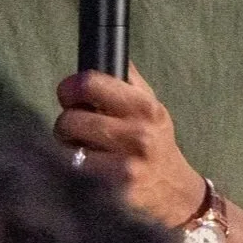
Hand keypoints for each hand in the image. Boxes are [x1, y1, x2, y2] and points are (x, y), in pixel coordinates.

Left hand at [54, 63, 204, 226]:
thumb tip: (103, 49)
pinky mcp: (115, 193)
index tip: (69, 94)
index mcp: (144, 107)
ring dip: (68, 149)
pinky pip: (74, 174)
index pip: (90, 83)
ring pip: (68, 149)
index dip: (70, 87)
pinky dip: (73, 171)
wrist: (176, 193)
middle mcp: (137, 135)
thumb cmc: (157, 144)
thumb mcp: (152, 107)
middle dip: (66, 124)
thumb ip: (128, 81)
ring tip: (82, 150)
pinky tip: (88, 171)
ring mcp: (126, 168)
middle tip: (75, 129)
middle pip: (71, 119)